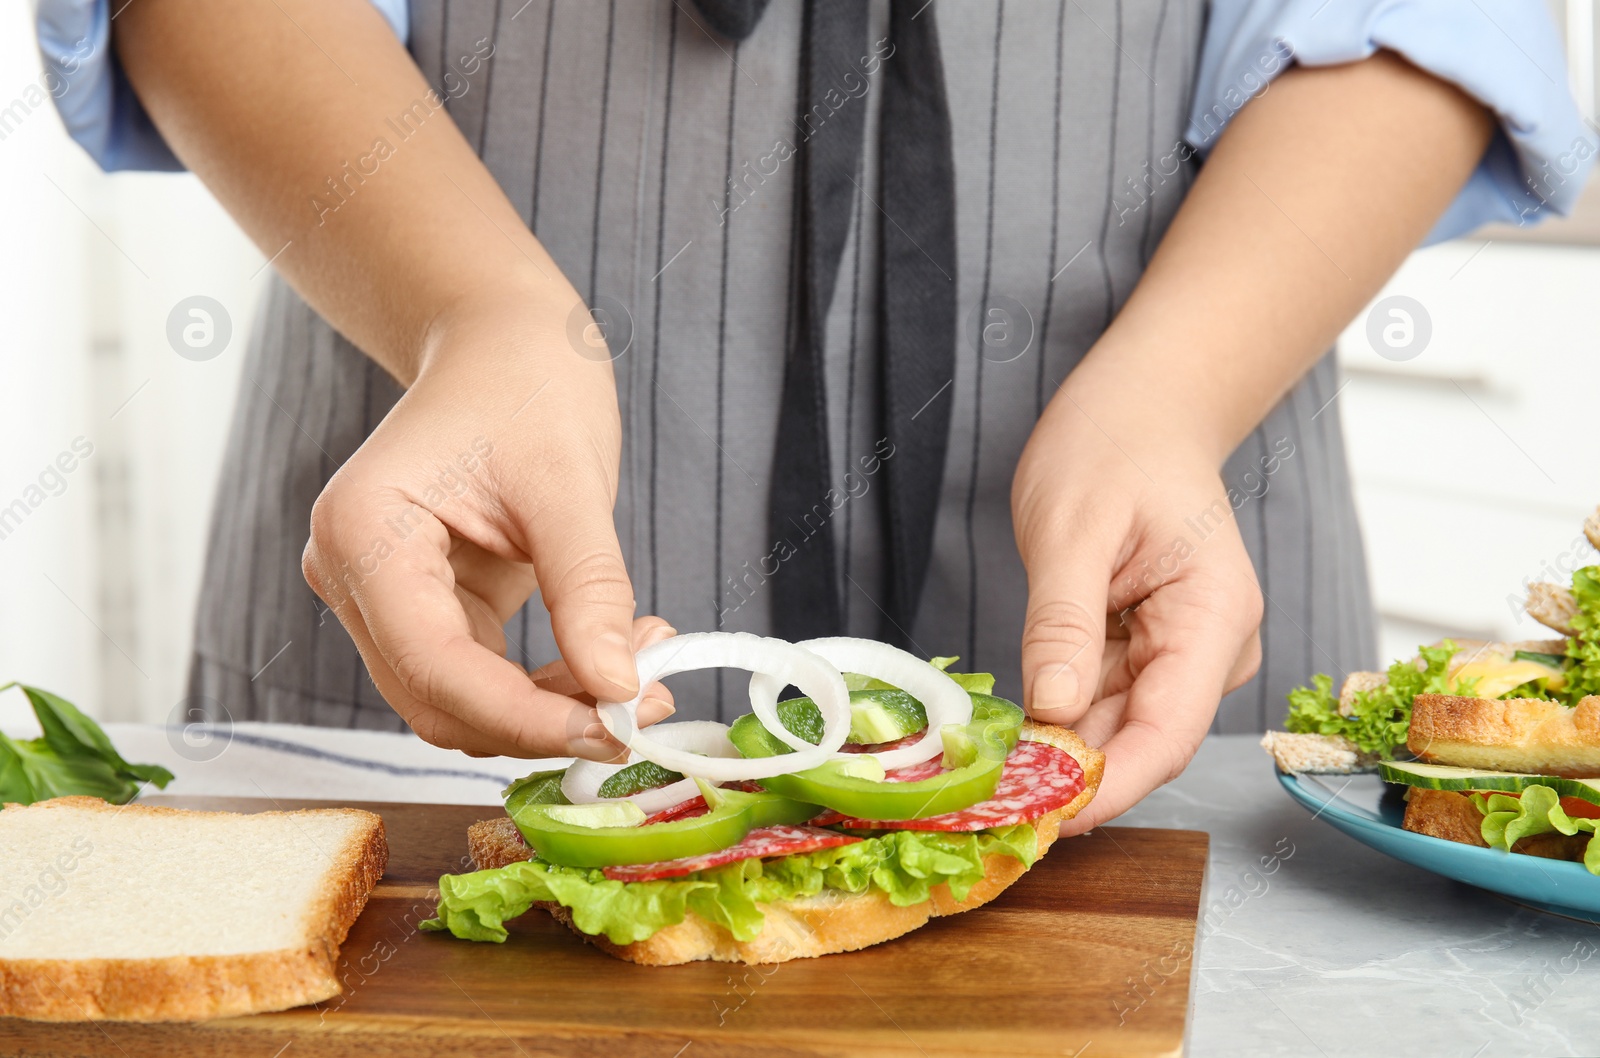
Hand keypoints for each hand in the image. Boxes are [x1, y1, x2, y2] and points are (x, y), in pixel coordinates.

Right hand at [301, 297, 672, 759]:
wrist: (502, 341)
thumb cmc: (527, 381)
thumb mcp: (570, 482)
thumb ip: (590, 588)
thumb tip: (619, 690)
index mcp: (363, 530)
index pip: (434, 666)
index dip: (525, 716)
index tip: (616, 726)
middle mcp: (350, 573)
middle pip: (439, 701)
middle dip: (544, 720)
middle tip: (646, 709)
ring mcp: (379, 595)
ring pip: (459, 702)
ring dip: (552, 708)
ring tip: (646, 671)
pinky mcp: (420, 606)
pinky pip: (479, 676)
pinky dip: (546, 684)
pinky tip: (614, 655)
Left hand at [1012, 385, 1262, 834]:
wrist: (1140, 409)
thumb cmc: (1115, 444)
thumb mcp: (1072, 526)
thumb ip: (1063, 621)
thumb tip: (1051, 709)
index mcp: (1213, 616)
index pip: (1167, 732)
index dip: (1107, 785)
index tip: (1044, 818)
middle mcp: (1210, 648)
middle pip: (1142, 742)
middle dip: (1070, 777)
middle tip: (987, 805)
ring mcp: (1182, 654)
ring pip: (1116, 730)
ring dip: (1057, 755)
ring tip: (986, 777)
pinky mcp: (1148, 652)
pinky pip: (1102, 704)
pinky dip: (1057, 722)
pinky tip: (1009, 738)